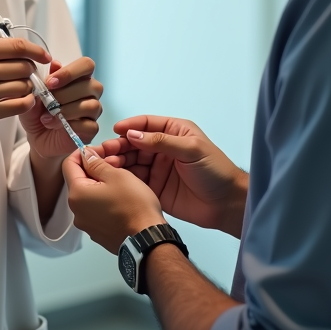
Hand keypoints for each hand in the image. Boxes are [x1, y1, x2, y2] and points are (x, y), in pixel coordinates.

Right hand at [0, 37, 48, 140]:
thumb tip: (11, 50)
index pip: (16, 46)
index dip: (35, 50)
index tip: (43, 55)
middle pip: (23, 66)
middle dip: (29, 71)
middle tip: (26, 75)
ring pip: (24, 86)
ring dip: (27, 88)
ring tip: (20, 89)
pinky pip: (19, 105)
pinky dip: (25, 103)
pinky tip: (20, 101)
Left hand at [20, 57, 102, 158]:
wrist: (37, 138)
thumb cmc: (37, 113)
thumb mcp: (33, 96)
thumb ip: (44, 80)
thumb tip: (55, 63)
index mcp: (78, 78)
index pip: (87, 65)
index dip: (70, 72)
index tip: (50, 82)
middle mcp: (90, 93)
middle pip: (91, 85)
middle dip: (65, 93)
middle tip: (47, 102)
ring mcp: (93, 112)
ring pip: (91, 105)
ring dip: (67, 110)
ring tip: (47, 116)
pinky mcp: (92, 129)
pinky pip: (89, 124)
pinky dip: (69, 124)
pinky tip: (53, 125)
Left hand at [62, 147, 164, 253]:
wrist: (148, 239)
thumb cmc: (134, 206)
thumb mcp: (117, 175)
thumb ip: (97, 163)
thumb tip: (87, 154)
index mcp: (77, 194)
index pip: (69, 164)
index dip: (82, 153)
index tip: (97, 150)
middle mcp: (76, 212)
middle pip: (79, 180)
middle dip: (94, 169)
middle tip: (114, 163)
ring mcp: (87, 224)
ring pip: (90, 196)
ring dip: (101, 185)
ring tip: (121, 181)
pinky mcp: (98, 233)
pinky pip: (97, 210)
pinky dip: (105, 201)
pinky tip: (122, 199)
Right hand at [102, 115, 248, 236]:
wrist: (226, 204)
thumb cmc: (215, 170)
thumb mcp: (191, 149)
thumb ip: (162, 141)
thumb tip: (134, 134)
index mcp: (174, 132)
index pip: (147, 124)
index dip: (130, 126)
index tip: (116, 130)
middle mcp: (163, 149)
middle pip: (135, 144)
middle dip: (119, 146)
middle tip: (104, 151)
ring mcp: (158, 168)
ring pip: (132, 162)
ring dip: (118, 162)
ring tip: (104, 166)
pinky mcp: (155, 187)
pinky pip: (135, 180)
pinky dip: (123, 178)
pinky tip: (112, 179)